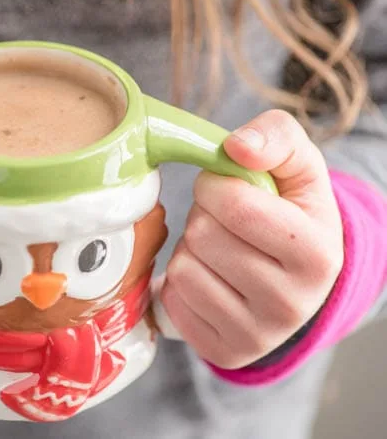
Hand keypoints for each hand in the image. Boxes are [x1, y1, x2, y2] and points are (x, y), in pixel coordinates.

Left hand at [158, 110, 343, 368]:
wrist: (297, 280)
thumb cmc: (291, 213)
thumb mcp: (298, 167)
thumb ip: (276, 137)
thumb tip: (237, 148)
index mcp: (317, 254)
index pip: (233, 204)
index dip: (215, 185)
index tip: (225, 188)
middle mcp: (292, 304)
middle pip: (202, 236)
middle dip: (203, 217)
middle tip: (225, 223)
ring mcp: (257, 336)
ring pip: (182, 269)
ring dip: (191, 250)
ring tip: (219, 251)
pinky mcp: (224, 352)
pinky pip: (172, 299)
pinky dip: (181, 282)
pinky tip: (209, 278)